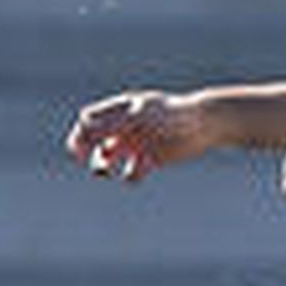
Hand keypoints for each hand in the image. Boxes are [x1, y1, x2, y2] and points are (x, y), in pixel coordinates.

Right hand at [67, 91, 208, 181]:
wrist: (205, 126)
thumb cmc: (171, 116)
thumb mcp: (138, 118)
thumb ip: (111, 124)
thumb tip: (83, 128)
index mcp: (121, 109)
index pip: (89, 120)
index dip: (81, 132)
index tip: (82, 145)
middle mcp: (126, 127)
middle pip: (93, 139)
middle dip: (85, 150)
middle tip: (82, 160)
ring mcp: (137, 143)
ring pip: (109, 158)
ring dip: (101, 166)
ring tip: (104, 172)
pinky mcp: (150, 160)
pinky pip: (131, 172)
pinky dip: (130, 175)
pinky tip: (138, 171)